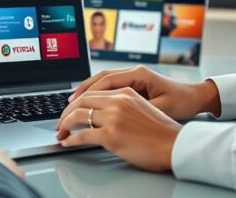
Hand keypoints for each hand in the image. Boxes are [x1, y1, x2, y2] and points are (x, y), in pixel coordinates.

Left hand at [55, 87, 181, 171]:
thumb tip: (104, 114)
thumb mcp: (143, 108)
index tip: (70, 109)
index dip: (78, 101)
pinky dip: (71, 139)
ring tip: (61, 132)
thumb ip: (123, 106)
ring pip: (79, 116)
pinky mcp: (111, 135)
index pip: (93, 92)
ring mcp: (114, 117)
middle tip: (60, 122)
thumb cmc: (162, 131)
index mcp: (126, 92)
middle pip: (82, 101)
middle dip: (66, 112)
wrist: (175, 144)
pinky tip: (68, 142)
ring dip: (65, 124)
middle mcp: (118, 101)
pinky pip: (82, 135)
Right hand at [69, 65, 220, 119]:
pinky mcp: (133, 85)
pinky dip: (96, 95)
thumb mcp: (160, 107)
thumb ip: (138, 107)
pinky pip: (109, 87)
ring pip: (102, 82)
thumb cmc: (181, 102)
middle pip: (99, 79)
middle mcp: (133, 73)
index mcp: (138, 74)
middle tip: (66, 107)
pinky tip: (88, 104)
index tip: (73, 105)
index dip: (87, 93)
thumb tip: (114, 112)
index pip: (105, 81)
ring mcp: (132, 77)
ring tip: (71, 105)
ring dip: (86, 93)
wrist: (196, 97)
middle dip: (81, 93)